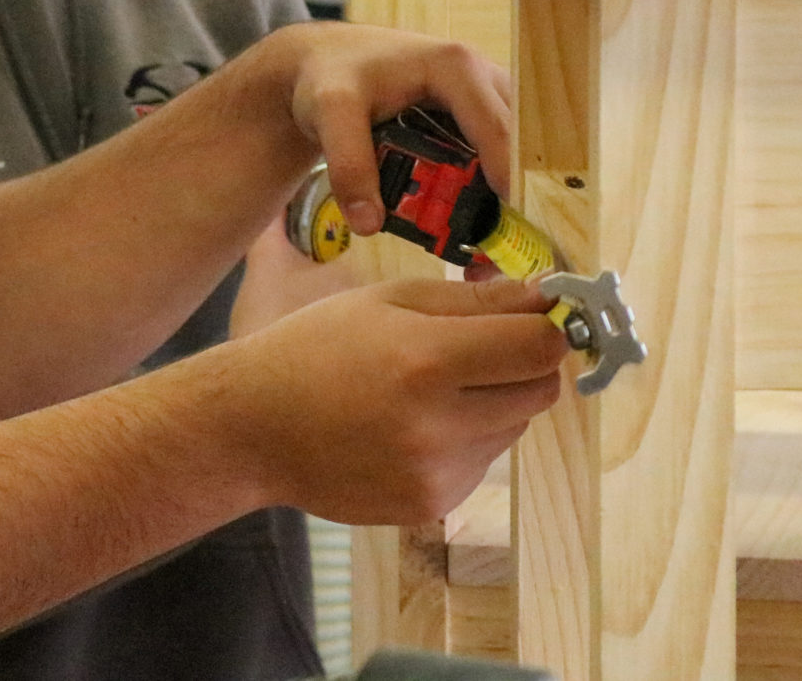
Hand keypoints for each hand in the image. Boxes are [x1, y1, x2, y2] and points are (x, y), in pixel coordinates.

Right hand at [209, 277, 565, 526]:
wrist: (254, 429)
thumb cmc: (318, 347)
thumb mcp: (388, 301)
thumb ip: (474, 299)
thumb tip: (547, 296)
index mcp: (427, 360)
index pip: (540, 347)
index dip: (546, 326)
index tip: (532, 315)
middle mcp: (439, 425)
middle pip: (539, 390)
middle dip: (524, 362)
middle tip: (482, 347)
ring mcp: (437, 474)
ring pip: (514, 427)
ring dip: (494, 401)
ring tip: (431, 388)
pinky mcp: (431, 505)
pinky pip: (482, 462)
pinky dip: (466, 439)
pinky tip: (413, 426)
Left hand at [259, 23, 512, 237]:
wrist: (324, 59)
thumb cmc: (330, 74)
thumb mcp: (331, 112)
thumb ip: (348, 164)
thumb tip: (368, 224)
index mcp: (456, 68)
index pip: (497, 129)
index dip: (509, 178)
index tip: (514, 226)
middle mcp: (480, 77)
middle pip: (516, 142)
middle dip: (515, 195)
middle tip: (505, 247)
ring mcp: (482, 95)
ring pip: (513, 150)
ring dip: (507, 194)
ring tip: (491, 245)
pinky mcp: (474, 115)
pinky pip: (496, 153)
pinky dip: (490, 188)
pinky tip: (476, 225)